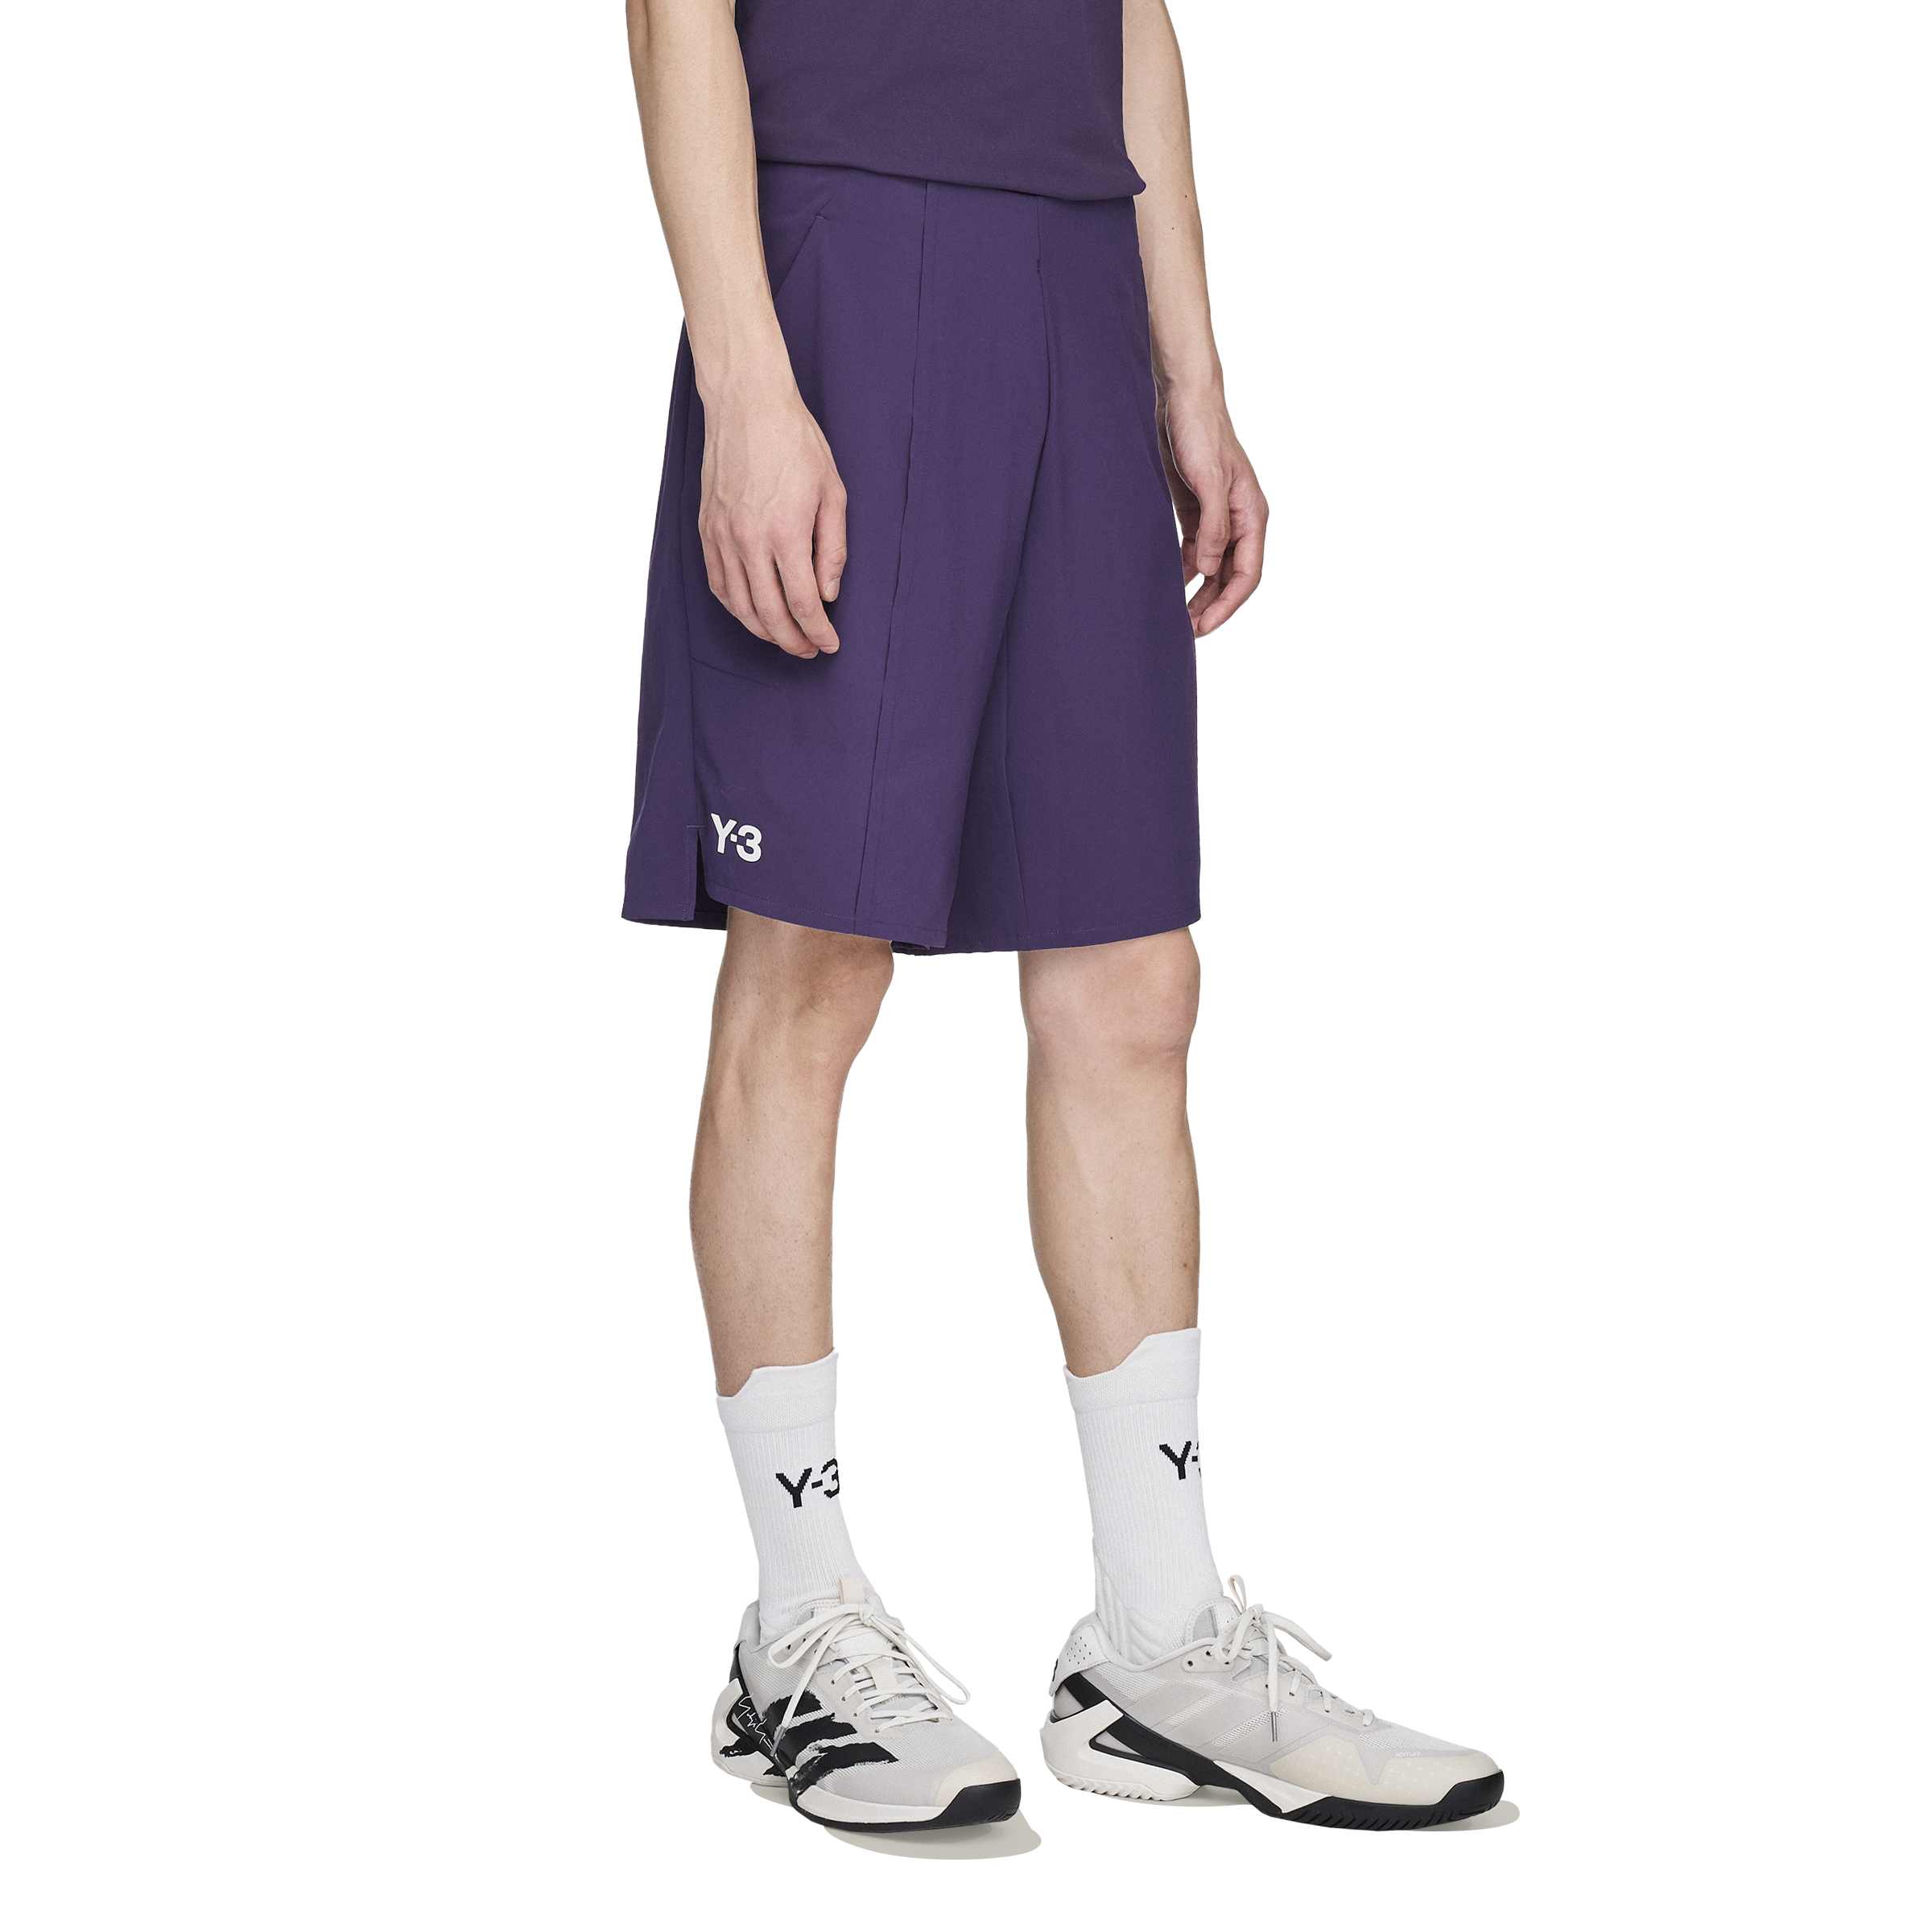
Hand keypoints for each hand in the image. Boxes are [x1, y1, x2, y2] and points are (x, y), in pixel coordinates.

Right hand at [698, 382, 847, 658]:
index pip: (804, 604)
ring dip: (763, 631)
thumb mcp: (833, 492)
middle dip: (792, 641)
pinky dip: (734, 607)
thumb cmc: (795, 442)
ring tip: (784, 638)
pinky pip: (717, 583)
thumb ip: (833, 549)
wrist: (747, 404)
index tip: (830, 644)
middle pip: (769, 614)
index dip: (819, 633)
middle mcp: (748, 541)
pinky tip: (751, 613)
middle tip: (809, 650)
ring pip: (739, 605)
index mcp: (785, 533)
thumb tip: (830, 594)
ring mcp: (722, 536)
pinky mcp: (705, 528)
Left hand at [1159, 386, 1267, 636]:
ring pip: (1211, 567)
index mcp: (1251, 515)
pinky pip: (1194, 550)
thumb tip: (1207, 570)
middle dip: (1211, 606)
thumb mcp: (1209, 481)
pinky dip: (1183, 570)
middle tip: (1185, 632)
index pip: (1247, 574)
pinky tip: (1167, 584)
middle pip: (1230, 577)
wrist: (1183, 398)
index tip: (1203, 627)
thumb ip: (1213, 528)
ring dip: (1197, 593)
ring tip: (1176, 617)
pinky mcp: (1196, 509)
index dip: (1227, 605)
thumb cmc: (1201, 433)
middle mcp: (1239, 519)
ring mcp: (1217, 515)